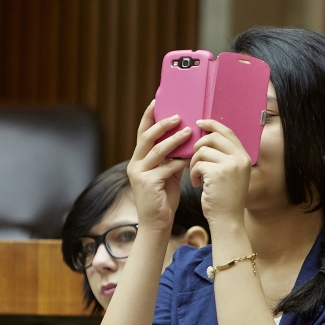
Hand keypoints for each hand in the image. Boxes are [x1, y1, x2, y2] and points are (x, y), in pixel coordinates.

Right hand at [127, 100, 189, 231]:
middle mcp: (135, 164)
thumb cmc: (163, 199)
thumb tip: (186, 139)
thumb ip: (172, 158)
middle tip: (178, 115)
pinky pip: (166, 168)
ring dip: (174, 139)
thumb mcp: (167, 174)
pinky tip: (190, 158)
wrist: (157, 224)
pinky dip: (179, 162)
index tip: (157, 100)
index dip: (149, 116)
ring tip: (188, 131)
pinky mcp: (147, 183)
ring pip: (157, 150)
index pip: (142, 133)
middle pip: (146, 136)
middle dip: (162, 124)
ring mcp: (139, 173)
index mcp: (138, 159)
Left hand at [189, 119, 250, 227]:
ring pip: (202, 150)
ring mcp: (230, 165)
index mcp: (244, 156)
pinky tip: (197, 184)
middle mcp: (240, 158)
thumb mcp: (230, 174)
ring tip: (196, 176)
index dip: (212, 124)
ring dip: (194, 162)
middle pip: (213, 137)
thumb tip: (206, 136)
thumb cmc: (225, 199)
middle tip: (194, 159)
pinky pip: (197, 163)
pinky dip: (193, 173)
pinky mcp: (218, 173)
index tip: (198, 123)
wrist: (227, 220)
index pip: (227, 132)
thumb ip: (224, 156)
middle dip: (198, 146)